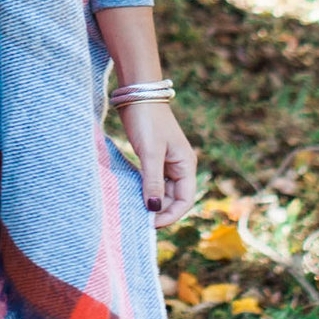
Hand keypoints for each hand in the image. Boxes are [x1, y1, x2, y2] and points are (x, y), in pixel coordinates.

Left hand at [121, 95, 198, 225]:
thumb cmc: (147, 120)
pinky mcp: (154, 159)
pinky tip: (132, 197)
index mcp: (186, 165)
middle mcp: (180, 167)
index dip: (170, 215)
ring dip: (151, 202)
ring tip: (134, 211)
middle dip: (159, 211)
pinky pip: (152, 182)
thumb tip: (154, 208)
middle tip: (138, 220)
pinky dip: (144, 191)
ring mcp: (167, 163)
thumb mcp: (150, 152)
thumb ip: (152, 181)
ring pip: (162, 192)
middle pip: (173, 199)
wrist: (138, 94)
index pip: (184, 201)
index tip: (151, 224)